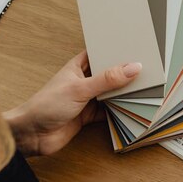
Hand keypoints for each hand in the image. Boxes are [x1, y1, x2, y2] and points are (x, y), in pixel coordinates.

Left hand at [4, 51, 140, 155]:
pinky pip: (111, 111)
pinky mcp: (91, 115)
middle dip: (127, 74)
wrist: (32, 135)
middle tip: (150, 69)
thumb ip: (108, 79)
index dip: (118, 50)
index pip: (102, 52)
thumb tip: (133, 67)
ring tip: (148, 88)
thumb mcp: (80, 88)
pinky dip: (122, 111)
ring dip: (126, 94)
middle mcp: (86, 80)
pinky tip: (135, 109)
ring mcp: (89, 98)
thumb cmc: (47, 105)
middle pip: (111, 74)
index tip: (138, 47)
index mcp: (79, 66)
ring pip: (113, 93)